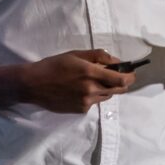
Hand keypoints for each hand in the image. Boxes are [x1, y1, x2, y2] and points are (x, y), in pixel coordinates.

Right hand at [18, 49, 134, 112]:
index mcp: (90, 73)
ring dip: (106, 88)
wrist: (33, 84)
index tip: (132, 73)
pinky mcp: (81, 109)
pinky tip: (80, 89)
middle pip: (118, 90)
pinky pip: (95, 102)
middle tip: (118, 76)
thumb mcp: (75, 54)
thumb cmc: (54, 65)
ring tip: (93, 80)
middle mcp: (91, 89)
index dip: (130, 77)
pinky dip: (94, 95)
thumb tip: (117, 61)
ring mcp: (86, 102)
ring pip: (107, 96)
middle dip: (122, 83)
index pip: (121, 80)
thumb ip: (98, 56)